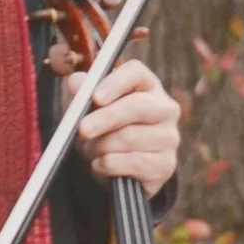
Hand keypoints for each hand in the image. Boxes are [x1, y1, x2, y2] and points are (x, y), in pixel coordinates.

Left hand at [75, 56, 181, 193]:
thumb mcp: (89, 110)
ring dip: (101, 146)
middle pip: (138, 106)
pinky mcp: (166, 165)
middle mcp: (165, 109)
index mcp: (147, 86)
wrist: (115, 170)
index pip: (136, 73)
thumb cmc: (104, 131)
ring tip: (89, 150)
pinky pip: (133, 163)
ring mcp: (169, 137)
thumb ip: (83, 93)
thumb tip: (75, 81)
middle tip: (82, 129)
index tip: (95, 97)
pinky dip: (108, 165)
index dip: (115, 83)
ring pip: (131, 138)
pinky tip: (99, 164)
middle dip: (106, 118)